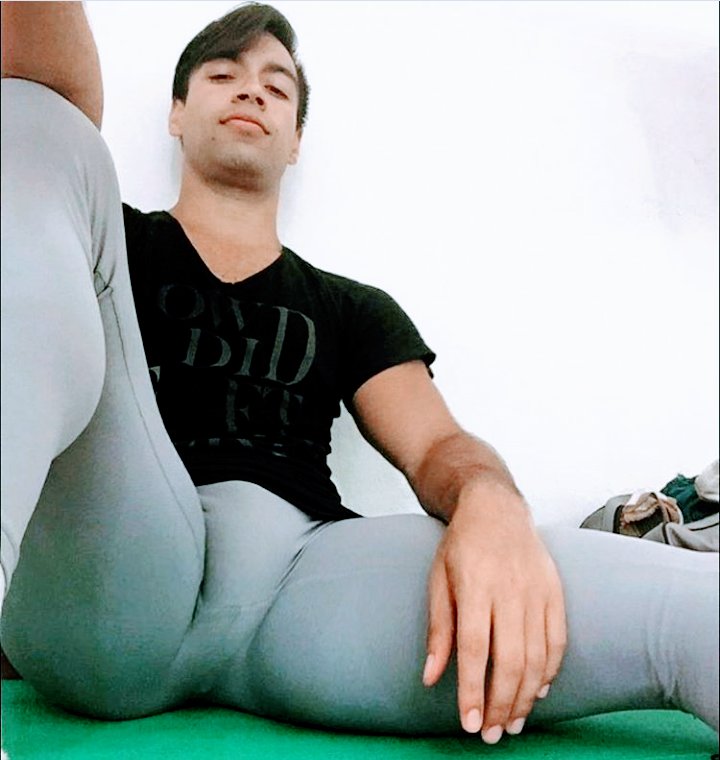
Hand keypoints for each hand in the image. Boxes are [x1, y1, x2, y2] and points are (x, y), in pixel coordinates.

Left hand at [422, 485, 566, 743]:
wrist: (496, 507)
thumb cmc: (461, 545)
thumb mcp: (437, 579)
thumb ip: (438, 630)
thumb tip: (431, 678)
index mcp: (475, 585)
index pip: (474, 648)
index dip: (472, 690)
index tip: (470, 724)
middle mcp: (510, 589)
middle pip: (510, 659)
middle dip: (502, 703)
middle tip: (493, 735)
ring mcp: (537, 590)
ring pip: (538, 656)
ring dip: (527, 696)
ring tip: (514, 723)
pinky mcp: (556, 592)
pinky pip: (558, 640)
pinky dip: (550, 671)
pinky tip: (538, 692)